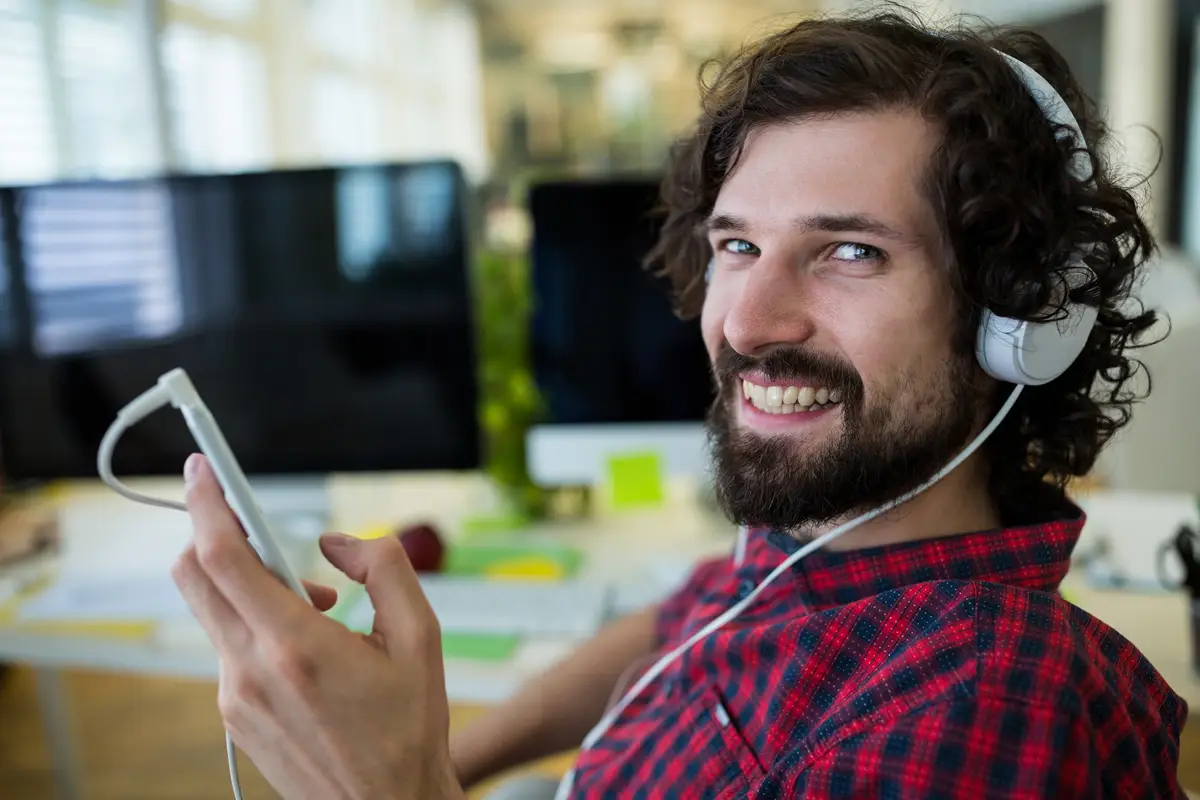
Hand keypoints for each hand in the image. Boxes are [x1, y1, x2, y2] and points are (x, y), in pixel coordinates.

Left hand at [170, 454, 463, 799]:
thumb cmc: (408, 729)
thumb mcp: (420, 637)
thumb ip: (383, 568)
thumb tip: (338, 543)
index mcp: (295, 646)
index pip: (223, 556)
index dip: (206, 502)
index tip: (203, 469)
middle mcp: (251, 670)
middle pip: (194, 575)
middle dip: (212, 529)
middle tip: (251, 515)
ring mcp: (235, 696)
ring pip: (212, 609)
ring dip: (248, 581)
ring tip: (317, 601)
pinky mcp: (234, 714)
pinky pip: (227, 644)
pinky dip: (254, 620)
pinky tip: (306, 638)